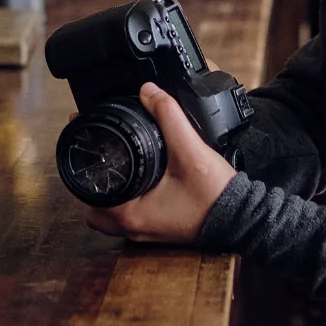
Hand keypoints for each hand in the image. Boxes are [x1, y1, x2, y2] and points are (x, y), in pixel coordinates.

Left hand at [87, 83, 237, 244]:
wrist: (244, 219)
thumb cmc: (216, 196)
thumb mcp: (190, 150)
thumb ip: (169, 116)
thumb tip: (149, 92)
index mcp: (132, 215)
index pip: (88, 192)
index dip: (81, 167)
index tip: (84, 143)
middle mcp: (134, 229)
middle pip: (94, 209)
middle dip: (92, 183)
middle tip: (97, 156)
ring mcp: (147, 233)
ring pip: (112, 215)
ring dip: (110, 194)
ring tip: (115, 166)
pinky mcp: (161, 230)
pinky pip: (132, 216)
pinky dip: (128, 200)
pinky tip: (139, 180)